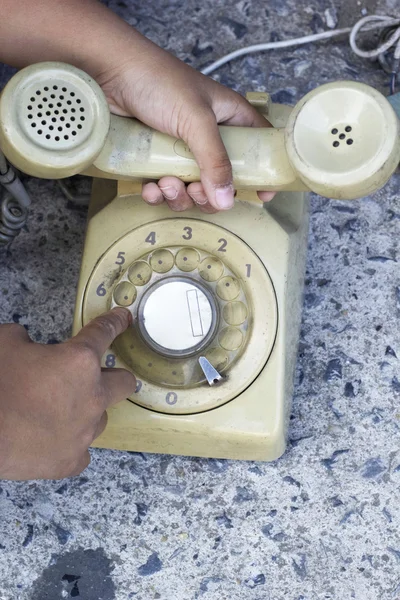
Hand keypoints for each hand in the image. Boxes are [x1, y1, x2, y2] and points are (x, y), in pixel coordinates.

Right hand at [0, 308, 134, 480]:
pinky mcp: (73, 461)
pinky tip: (49, 437)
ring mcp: (85, 431)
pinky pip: (81, 448)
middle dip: (112, 376)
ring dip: (85, 410)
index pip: (104, 332)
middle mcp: (92, 396)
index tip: (123, 318)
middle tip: (90, 377)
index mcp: (79, 361)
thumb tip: (28, 346)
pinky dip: (69, 442)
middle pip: (124, 383)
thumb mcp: (5, 343)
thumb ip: (26, 339)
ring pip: (100, 417)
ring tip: (57, 410)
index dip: (115, 322)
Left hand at [98, 47, 275, 211]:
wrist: (110, 72)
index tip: (260, 197)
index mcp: (230, 120)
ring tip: (164, 184)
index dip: (262, 174)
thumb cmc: (159, 82)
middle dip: (207, 194)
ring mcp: (182, 150)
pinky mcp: (156, 159)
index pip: (259, 149)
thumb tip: (226, 201)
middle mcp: (209, 137)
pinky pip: (164, 189)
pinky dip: (157, 194)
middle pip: (222, 181)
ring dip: (179, 197)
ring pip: (192, 190)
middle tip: (193, 190)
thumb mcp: (196, 121)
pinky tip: (149, 187)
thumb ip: (215, 161)